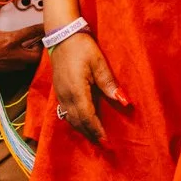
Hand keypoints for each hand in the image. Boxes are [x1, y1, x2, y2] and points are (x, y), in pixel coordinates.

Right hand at [0, 4, 45, 76]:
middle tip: (41, 39)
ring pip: (28, 63)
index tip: (49, 24)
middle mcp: (10, 55)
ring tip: (32, 46)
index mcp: (8, 41)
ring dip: (33, 56)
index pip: (31, 34)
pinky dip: (22, 61)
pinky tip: (18, 54)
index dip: (42, 28)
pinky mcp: (1, 69)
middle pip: (36, 56)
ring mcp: (7, 64)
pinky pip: (18, 67)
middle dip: (41, 48)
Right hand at [50, 30, 128, 144]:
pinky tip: (81, 123)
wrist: (61, 35)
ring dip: (82, 129)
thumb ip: (109, 83)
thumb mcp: (98, 63)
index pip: (87, 117)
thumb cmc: (82, 47)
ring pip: (70, 118)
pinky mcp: (58, 91)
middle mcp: (66, 96)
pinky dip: (74, 121)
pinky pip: (65, 112)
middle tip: (103, 145)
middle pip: (78, 122)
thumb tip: (123, 101)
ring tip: (94, 137)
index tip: (107, 142)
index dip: (97, 131)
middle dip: (90, 134)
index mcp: (76, 90)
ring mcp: (60, 94)